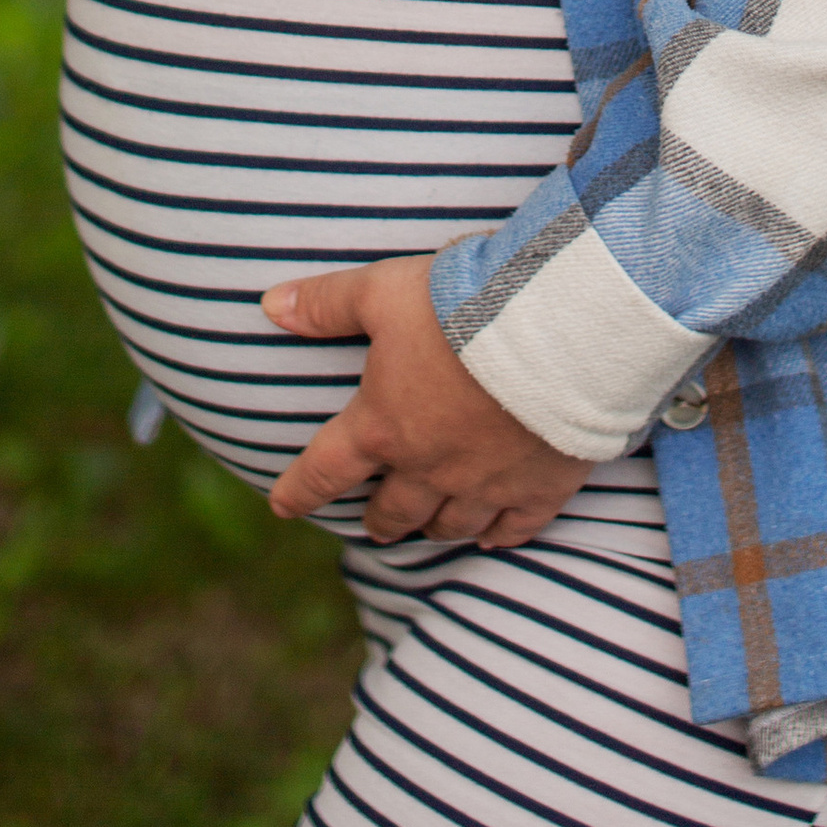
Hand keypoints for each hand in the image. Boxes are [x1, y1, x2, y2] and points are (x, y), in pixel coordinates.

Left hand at [263, 255, 593, 549]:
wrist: (556, 330)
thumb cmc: (461, 306)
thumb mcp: (383, 292)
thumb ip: (327, 303)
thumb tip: (270, 305)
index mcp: (382, 427)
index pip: (325, 471)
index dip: (298, 491)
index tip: (282, 506)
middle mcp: (428, 469)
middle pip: (392, 512)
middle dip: (378, 519)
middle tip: (373, 524)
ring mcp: (485, 485)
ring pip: (449, 525)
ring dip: (432, 528)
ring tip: (427, 527)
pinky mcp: (539, 487)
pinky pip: (513, 528)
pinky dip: (497, 534)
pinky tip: (492, 533)